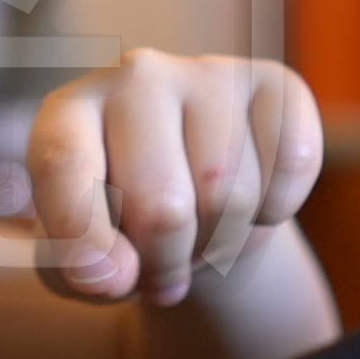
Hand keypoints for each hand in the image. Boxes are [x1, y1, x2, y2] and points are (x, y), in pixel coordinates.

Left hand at [26, 50, 325, 306]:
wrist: (192, 196)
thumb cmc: (121, 226)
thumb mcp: (77, 255)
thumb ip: (74, 267)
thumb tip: (115, 274)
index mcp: (67, 112)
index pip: (66, 166)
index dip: (84, 237)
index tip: (104, 285)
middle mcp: (134, 76)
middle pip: (163, 204)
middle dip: (166, 264)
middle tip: (161, 271)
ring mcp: (206, 72)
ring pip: (231, 195)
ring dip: (221, 244)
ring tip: (200, 235)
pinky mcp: (273, 82)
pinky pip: (293, 162)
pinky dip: (277, 209)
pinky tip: (252, 201)